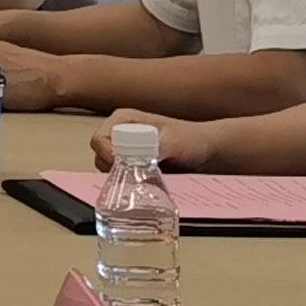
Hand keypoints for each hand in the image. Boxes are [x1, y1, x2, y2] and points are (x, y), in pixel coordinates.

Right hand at [91, 112, 213, 172]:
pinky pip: (119, 178)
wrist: (206, 151)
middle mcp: (119, 133)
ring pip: (107, 169)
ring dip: (122, 178)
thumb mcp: (174, 141)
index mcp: (123, 119)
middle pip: (100, 155)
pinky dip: (128, 184)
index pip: (99, 138)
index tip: (120, 167)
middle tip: (134, 176)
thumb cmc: (191, 139)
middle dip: (113, 169)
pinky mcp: (131, 167)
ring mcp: (124, 151)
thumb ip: (156, 147)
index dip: (106, 154)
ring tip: (143, 180)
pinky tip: (145, 185)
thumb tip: (138, 158)